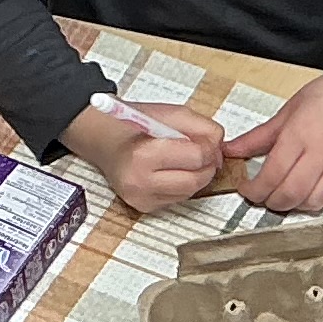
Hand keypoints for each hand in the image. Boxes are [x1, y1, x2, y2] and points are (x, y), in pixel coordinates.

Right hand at [62, 97, 225, 212]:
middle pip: (196, 181)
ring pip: (190, 192)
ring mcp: (140, 198)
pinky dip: (182, 185)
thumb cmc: (131, 124)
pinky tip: (170, 170)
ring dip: (196, 176)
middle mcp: (140, 181)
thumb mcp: (170, 113)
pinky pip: (178, 199)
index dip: (208, 148)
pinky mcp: (143, 207)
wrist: (102, 140)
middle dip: (206, 166)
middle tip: (202, 152)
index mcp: (144, 154)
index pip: (197, 158)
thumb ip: (202, 127)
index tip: (206, 141)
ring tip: (183, 158)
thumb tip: (220, 147)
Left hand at [221, 37, 322, 214]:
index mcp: (300, 135)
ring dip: (293, 205)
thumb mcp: (287, 112)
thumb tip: (230, 150)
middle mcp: (322, 153)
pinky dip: (315, 202)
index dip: (254, 189)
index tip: (246, 188)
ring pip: (312, 203)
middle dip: (270, 202)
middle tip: (262, 195)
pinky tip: (307, 190)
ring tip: (284, 194)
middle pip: (290, 194)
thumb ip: (257, 137)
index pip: (272, 175)